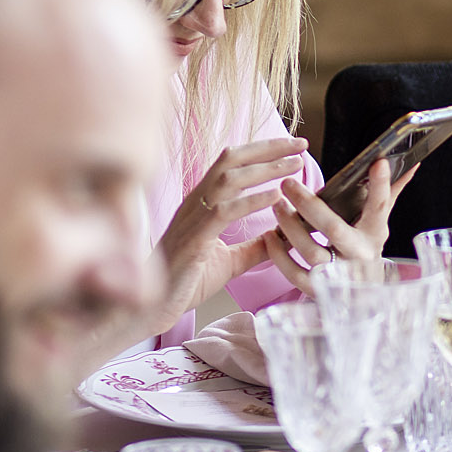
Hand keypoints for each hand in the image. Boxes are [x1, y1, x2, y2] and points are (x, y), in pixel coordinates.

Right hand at [153, 137, 309, 326]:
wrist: (150, 307)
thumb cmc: (184, 281)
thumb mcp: (228, 260)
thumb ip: (254, 247)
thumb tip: (283, 237)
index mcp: (202, 204)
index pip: (232, 164)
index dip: (262, 151)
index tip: (293, 147)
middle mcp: (196, 203)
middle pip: (232, 161)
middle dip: (268, 149)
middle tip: (301, 144)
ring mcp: (193, 218)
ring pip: (230, 179)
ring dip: (265, 168)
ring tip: (295, 164)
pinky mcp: (194, 238)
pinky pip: (225, 211)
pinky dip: (253, 201)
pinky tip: (276, 196)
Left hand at [263, 166, 411, 293]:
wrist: (363, 299)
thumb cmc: (365, 250)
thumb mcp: (378, 224)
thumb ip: (389, 193)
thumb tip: (411, 162)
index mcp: (376, 235)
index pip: (381, 207)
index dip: (381, 185)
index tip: (378, 161)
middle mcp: (360, 256)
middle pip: (333, 229)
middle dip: (309, 205)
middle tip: (288, 183)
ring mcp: (340, 276)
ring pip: (311, 251)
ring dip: (290, 228)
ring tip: (277, 205)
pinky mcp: (319, 291)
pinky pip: (295, 274)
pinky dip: (279, 255)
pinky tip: (270, 236)